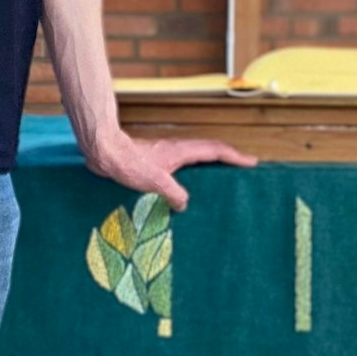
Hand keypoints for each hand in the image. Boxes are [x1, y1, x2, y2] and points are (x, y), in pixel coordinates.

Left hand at [85, 131, 257, 210]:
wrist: (103, 153)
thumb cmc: (126, 164)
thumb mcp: (153, 181)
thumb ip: (172, 192)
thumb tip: (185, 204)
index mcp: (181, 152)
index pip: (215, 151)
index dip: (235, 156)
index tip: (252, 162)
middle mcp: (177, 151)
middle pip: (210, 151)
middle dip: (229, 158)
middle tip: (243, 169)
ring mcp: (167, 156)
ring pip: (197, 158)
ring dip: (212, 165)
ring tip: (222, 181)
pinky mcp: (156, 163)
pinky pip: (184, 167)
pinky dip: (194, 173)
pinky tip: (187, 191)